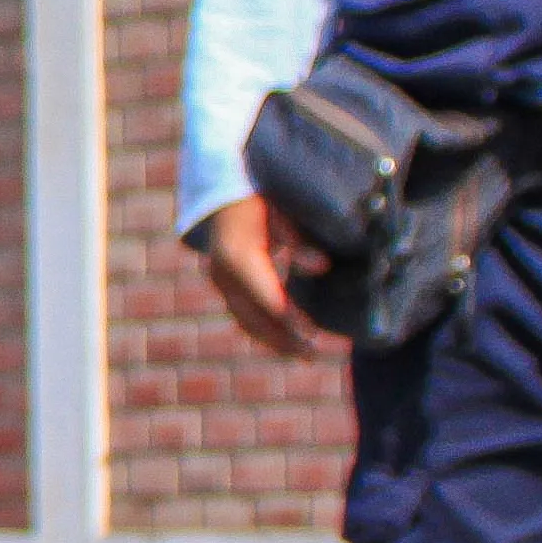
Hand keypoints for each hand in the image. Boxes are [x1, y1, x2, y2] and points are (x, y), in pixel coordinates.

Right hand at [196, 195, 326, 359]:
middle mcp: (223, 275)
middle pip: (255, 320)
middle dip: (286, 341)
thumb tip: (322, 267)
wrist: (221, 186)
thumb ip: (299, 242)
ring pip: (246, 322)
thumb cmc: (259, 195)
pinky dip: (264, 329)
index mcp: (238, 258)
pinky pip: (242, 314)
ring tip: (304, 354)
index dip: (293, 321)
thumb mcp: (281, 213)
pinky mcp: (222, 283)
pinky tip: (285, 336)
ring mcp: (219, 281)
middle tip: (316, 356)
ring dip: (274, 341)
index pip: (269, 300)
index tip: (317, 336)